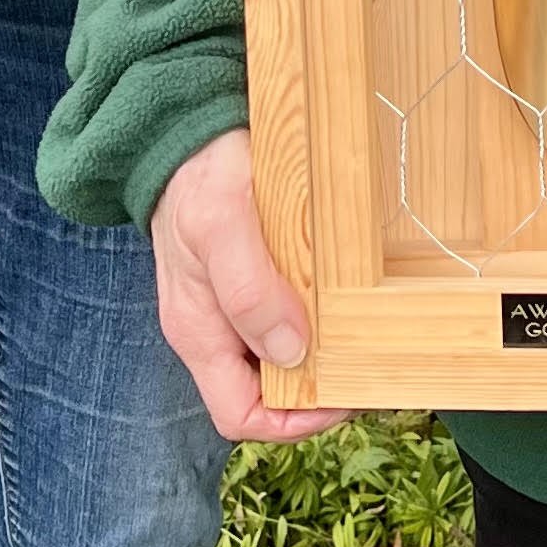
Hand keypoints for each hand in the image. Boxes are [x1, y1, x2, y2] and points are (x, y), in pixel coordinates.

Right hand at [151, 129, 349, 440]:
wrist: (185, 126)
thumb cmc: (199, 172)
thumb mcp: (222, 225)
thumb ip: (250, 290)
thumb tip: (290, 352)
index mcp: (197, 332)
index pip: (240, 414)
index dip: (292, 420)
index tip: (341, 394)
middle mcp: (210, 328)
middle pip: (264, 392)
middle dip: (313, 388)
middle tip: (361, 359)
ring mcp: (226, 302)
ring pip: (276, 356)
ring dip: (317, 351)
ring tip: (357, 330)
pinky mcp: (245, 274)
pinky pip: (281, 315)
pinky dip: (312, 316)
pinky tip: (336, 294)